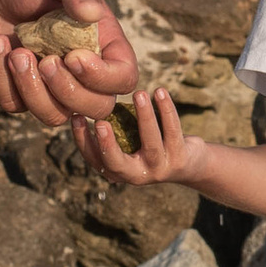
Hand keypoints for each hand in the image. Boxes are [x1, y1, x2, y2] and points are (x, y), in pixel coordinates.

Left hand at [0, 0, 138, 125]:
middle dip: (69, 91)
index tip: (73, 55)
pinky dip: (3, 79)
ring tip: (16, 52)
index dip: (104, 78)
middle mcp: (82, 70)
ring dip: (32, 90)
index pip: (123, 78)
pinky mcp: (17, 89)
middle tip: (46, 60)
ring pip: (54, 116)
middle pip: (96, 108)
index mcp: (103, 42)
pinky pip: (15, 105)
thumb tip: (91, 11)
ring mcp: (50, 84)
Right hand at [70, 85, 201, 189]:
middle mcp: (136, 175)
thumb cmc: (149, 146)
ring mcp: (159, 168)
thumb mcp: (128, 144)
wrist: (189, 166)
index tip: (76, 117)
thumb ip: (112, 131)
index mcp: (118, 171)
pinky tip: (160, 91)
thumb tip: (85, 99)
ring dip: (145, 116)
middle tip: (100, 121)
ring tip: (139, 93)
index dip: (82, 140)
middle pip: (116, 163)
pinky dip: (167, 110)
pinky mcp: (180, 159)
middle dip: (107, 143)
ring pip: (151, 142)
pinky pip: (173, 131)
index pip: (94, 159)